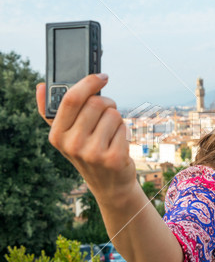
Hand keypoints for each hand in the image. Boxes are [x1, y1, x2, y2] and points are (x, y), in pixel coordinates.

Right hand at [36, 74, 135, 201]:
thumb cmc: (88, 152)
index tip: (102, 76)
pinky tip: (118, 143)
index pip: (71, 99)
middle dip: (107, 103)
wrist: (109, 185)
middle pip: (96, 103)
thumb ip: (53, 112)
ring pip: (113, 114)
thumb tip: (42, 86)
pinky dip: (125, 131)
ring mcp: (93, 153)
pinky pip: (125, 127)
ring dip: (117, 119)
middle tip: (108, 113)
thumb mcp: (67, 135)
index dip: (88, 83)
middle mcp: (72, 145)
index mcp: (57, 135)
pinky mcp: (114, 158)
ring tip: (110, 133)